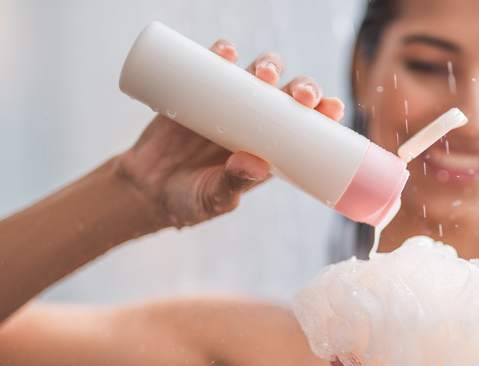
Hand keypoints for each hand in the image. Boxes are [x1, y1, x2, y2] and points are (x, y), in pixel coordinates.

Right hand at [115, 40, 344, 227]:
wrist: (144, 190)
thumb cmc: (189, 201)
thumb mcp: (214, 199)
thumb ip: (232, 184)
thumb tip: (253, 163)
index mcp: (271, 149)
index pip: (307, 125)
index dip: (323, 111)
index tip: (333, 108)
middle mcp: (255, 122)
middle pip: (288, 94)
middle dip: (302, 87)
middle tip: (301, 94)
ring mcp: (228, 104)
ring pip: (257, 74)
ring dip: (267, 66)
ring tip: (264, 74)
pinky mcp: (197, 92)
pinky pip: (213, 66)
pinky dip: (221, 54)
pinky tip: (225, 52)